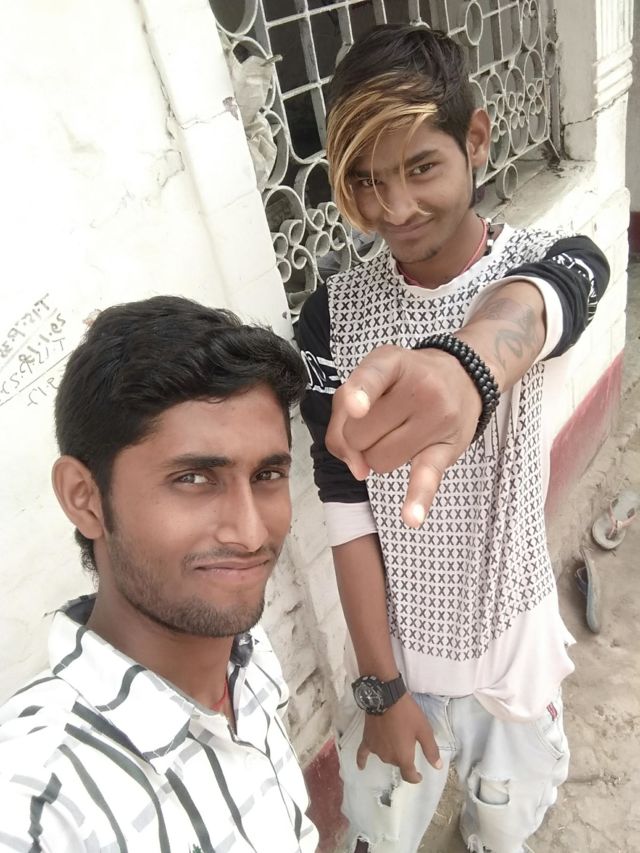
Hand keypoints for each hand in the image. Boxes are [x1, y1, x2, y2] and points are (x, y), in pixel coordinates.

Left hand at [326, 345, 482, 525]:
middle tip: (377, 424)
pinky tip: (412, 519)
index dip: (359, 394)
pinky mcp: (447, 449)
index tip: (355, 407)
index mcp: (392, 362)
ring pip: (379, 461)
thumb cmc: (406, 379)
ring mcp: (436, 418)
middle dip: (357, 438)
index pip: (372, 377)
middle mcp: (419, 387)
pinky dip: (418, 499)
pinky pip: (426, 478)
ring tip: (396, 436)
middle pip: (360, 435)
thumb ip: (345, 411)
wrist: (463, 377)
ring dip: (377, 457)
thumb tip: (354, 464)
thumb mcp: (373, 375)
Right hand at [357, 693, 441, 782]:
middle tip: (409, 743)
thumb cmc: (407, 714)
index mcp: (403, 757)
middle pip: (397, 763)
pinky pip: (363, 754)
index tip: (419, 775)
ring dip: (391, 752)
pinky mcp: (367, 740)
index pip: (409, 776)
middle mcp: (388, 757)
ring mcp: (376, 749)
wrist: (386, 697)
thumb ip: (431, 750)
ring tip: (396, 739)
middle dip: (404, 758)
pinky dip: (362, 761)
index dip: (415, 777)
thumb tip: (437, 767)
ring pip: (385, 756)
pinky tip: (361, 767)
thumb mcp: (424, 730)